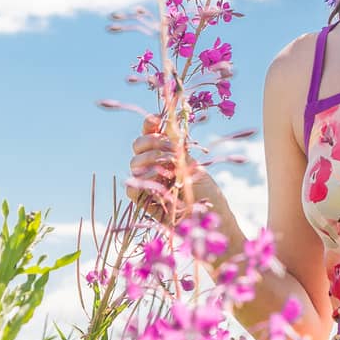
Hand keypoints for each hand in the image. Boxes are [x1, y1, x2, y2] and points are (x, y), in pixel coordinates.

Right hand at [128, 114, 227, 229]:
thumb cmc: (206, 192)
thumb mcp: (193, 165)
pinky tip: (159, 182)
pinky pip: (131, 187)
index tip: (155, 120)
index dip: (150, 124)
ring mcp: (148, 181)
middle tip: (171, 150)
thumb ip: (177, 147)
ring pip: (134, 163)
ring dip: (151, 160)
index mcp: (167, 152)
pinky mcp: (143, 200)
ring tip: (170, 168)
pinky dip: (142, 181)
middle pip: (138, 144)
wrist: (208, 220)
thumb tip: (169, 121)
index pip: (151, 132)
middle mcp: (155, 164)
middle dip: (152, 142)